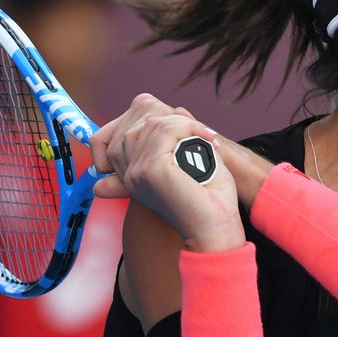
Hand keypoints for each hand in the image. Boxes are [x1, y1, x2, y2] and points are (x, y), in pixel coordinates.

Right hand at [91, 94, 243, 251]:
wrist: (217, 227)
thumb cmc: (210, 198)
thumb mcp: (191, 162)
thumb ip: (179, 139)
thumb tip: (179, 109)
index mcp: (132, 174)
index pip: (120, 130)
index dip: (150, 119)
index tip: (186, 129)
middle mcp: (128, 174)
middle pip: (135, 121)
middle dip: (170, 117)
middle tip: (201, 132)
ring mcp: (135, 172)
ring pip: (151, 123)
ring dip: (184, 122)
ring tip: (207, 137)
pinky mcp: (149, 171)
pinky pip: (164, 130)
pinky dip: (190, 128)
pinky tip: (208, 139)